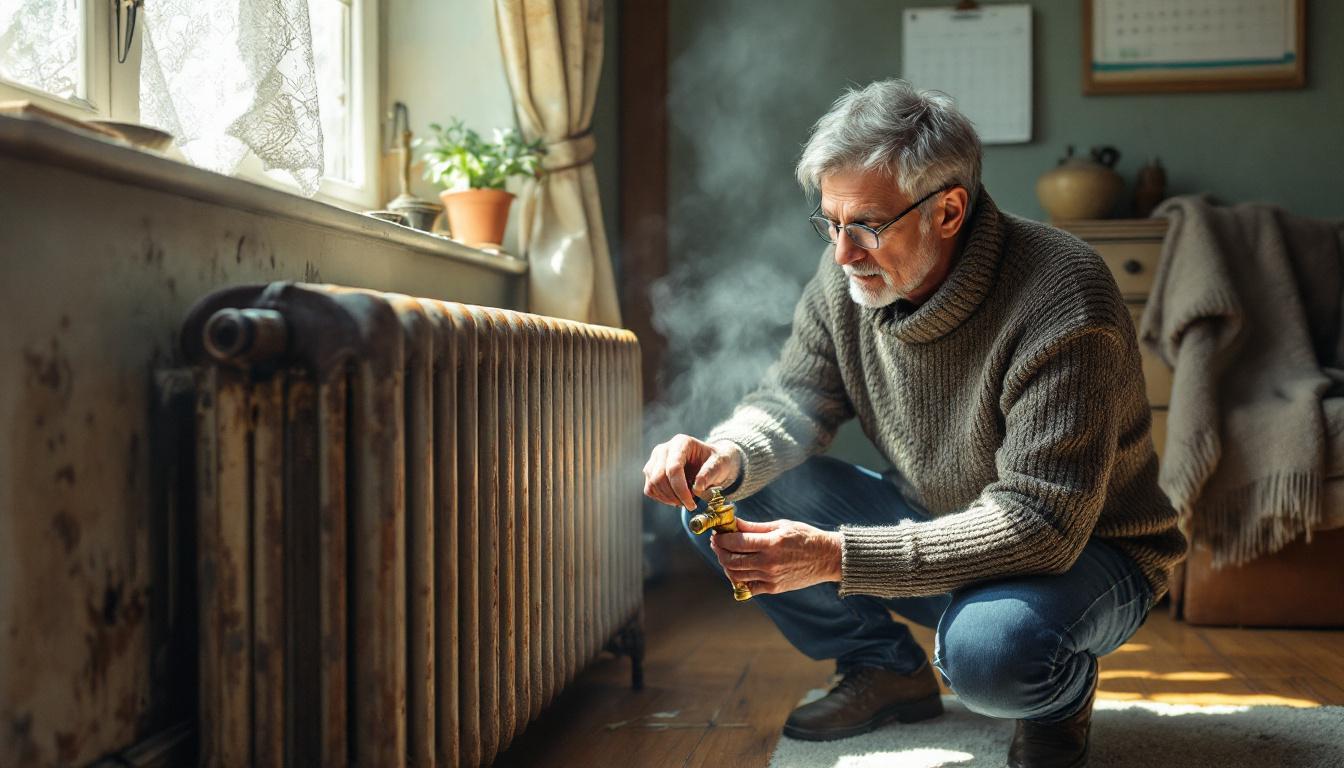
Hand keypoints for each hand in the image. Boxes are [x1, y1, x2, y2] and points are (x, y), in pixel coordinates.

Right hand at [642, 434, 742, 508]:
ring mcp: (655, 460)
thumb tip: (697, 487)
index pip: (673, 468)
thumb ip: (710, 473)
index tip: (691, 504)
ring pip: (652, 485)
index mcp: (681, 443)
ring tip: (685, 499)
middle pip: (659, 477)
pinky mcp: (651, 471)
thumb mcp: (720, 465)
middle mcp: (664, 449)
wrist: (711, 463)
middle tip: (690, 504)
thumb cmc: (716, 462)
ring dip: (668, 498)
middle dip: (674, 496)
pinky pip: (650, 489)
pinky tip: (676, 498)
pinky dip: (662, 498)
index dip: (680, 489)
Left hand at [710, 518, 841, 595]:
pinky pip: (748, 588)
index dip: (722, 537)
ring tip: (726, 554)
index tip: (717, 533)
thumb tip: (733, 522)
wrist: (827, 558)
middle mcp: (768, 563)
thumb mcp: (780, 525)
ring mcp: (770, 578)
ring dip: (725, 564)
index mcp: (771, 544)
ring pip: (736, 574)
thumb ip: (754, 527)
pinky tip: (737, 570)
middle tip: (717, 542)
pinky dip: (738, 579)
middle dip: (719, 550)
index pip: (736, 542)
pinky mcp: (773, 588)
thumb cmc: (805, 537)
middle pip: (731, 560)